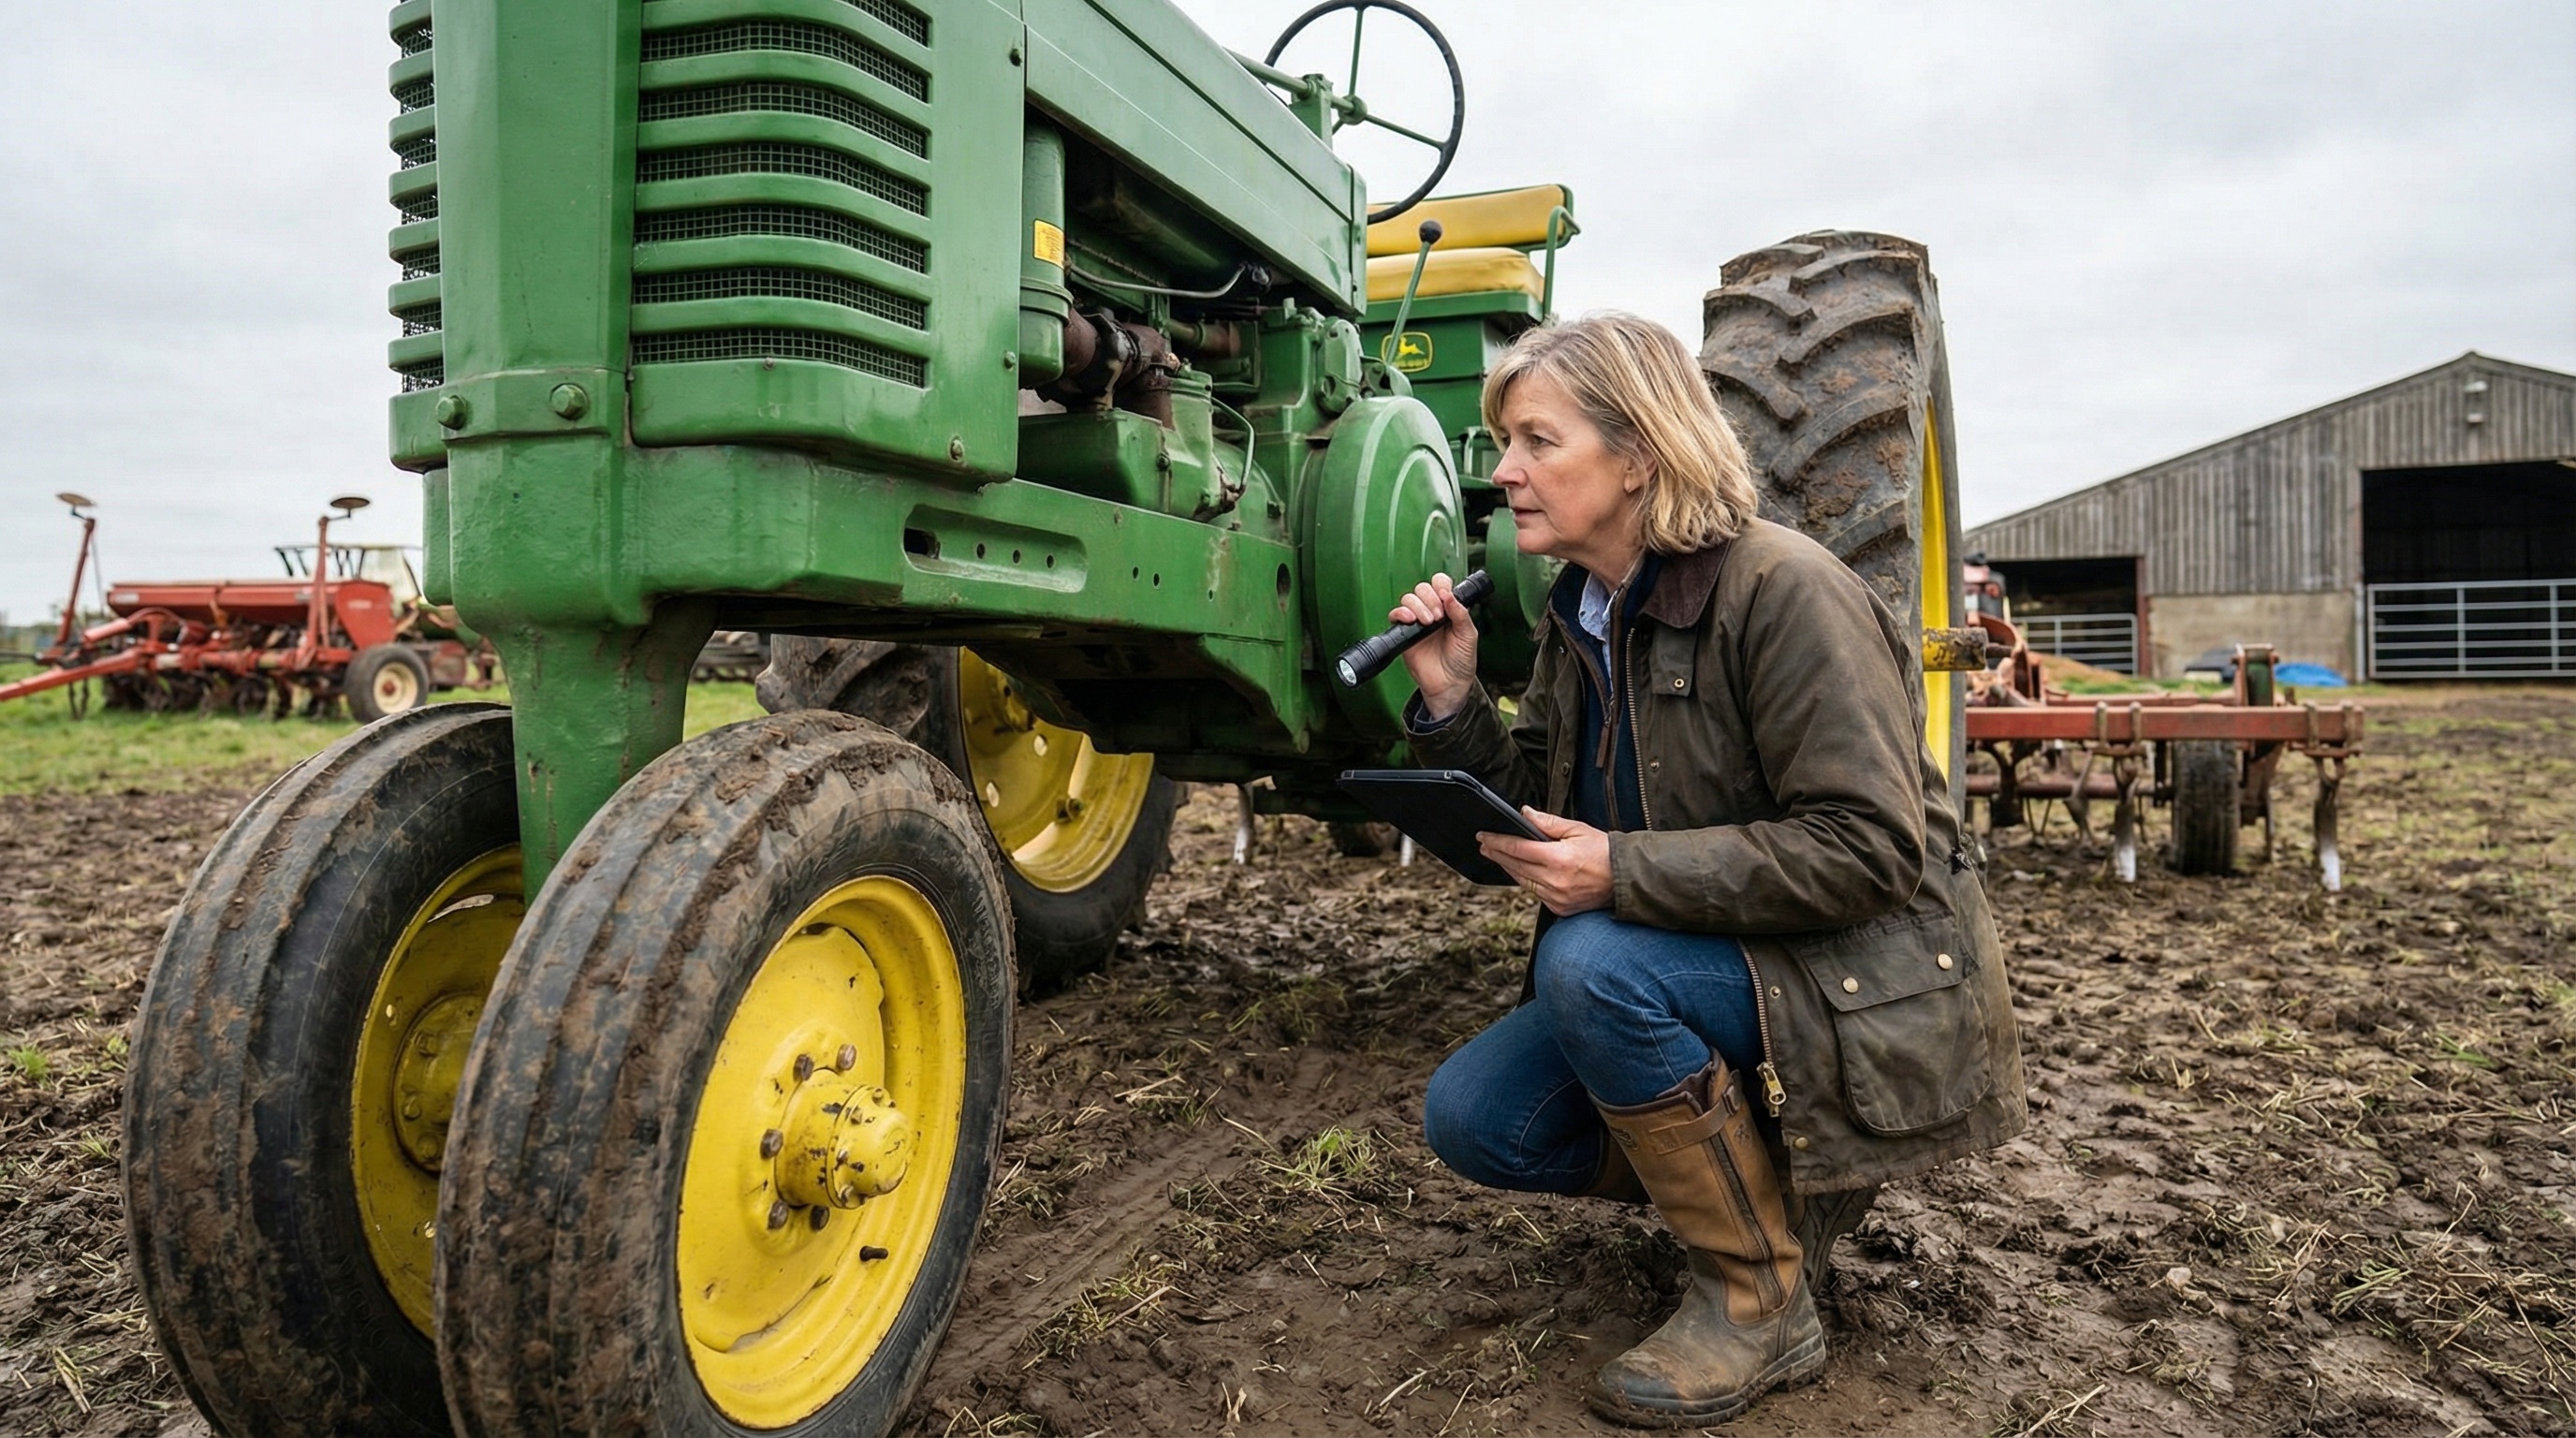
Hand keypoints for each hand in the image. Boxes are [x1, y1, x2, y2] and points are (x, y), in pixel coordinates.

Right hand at [1390, 573, 1478, 720]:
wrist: (1449, 685)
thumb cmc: (1461, 662)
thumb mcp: (1469, 636)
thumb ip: (1461, 614)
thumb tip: (1449, 595)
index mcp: (1449, 609)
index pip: (1441, 585)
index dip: (1441, 586)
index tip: (1445, 596)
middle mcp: (1432, 612)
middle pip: (1423, 589)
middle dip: (1430, 598)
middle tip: (1438, 616)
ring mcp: (1417, 622)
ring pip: (1409, 599)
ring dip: (1418, 606)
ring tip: (1428, 622)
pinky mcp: (1405, 634)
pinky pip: (1396, 615)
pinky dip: (1401, 613)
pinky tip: (1411, 620)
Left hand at [1479, 807, 1611, 915]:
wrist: (1625, 879)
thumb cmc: (1604, 851)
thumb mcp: (1578, 829)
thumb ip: (1548, 822)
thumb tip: (1525, 814)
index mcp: (1559, 859)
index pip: (1518, 849)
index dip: (1497, 842)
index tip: (1483, 836)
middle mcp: (1555, 881)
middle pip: (1515, 866)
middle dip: (1497, 854)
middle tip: (1484, 844)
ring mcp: (1556, 897)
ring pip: (1523, 881)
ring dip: (1508, 868)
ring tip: (1498, 856)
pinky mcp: (1560, 908)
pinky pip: (1535, 893)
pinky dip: (1527, 881)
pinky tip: (1520, 871)